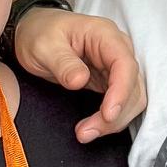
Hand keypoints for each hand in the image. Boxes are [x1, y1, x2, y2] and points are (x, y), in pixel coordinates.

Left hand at [11, 7, 144, 141]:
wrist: (33, 32)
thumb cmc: (40, 32)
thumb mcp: (44, 46)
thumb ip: (63, 63)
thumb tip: (80, 80)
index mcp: (104, 35)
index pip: (125, 64)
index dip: (121, 91)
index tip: (108, 114)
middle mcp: (116, 50)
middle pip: (133, 86)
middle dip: (116, 113)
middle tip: (87, 132)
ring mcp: (114, 66)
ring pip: (131, 99)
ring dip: (114, 121)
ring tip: (85, 133)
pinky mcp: (108, 81)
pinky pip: (119, 103)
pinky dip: (108, 119)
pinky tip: (89, 127)